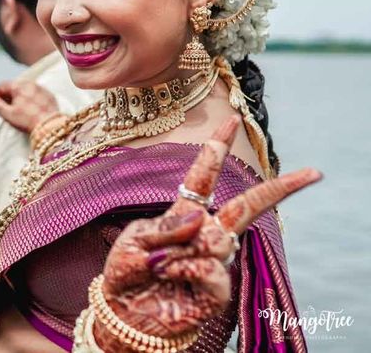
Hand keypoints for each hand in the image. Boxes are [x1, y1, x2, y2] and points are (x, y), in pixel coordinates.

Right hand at [0, 80, 58, 132]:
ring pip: (25, 89)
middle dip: (7, 96)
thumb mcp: (8, 114)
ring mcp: (41, 88)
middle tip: (6, 108)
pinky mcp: (49, 95)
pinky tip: (31, 110)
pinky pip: (36, 94)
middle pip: (13, 86)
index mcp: (18, 86)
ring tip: (19, 110)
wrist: (50, 126)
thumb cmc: (28, 121)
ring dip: (19, 97)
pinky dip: (31, 99)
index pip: (1, 85)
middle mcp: (30, 83)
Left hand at [95, 117, 321, 348]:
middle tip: (312, 173)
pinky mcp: (217, 288)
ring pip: (218, 238)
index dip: (216, 148)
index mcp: (183, 214)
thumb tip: (202, 217)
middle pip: (247, 206)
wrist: (124, 315)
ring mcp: (214, 261)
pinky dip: (184, 268)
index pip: (203, 177)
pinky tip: (171, 277)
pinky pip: (209, 266)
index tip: (232, 121)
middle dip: (279, 189)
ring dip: (181, 249)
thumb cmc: (126, 275)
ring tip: (159, 265)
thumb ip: (165, 226)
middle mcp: (204, 234)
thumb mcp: (133, 241)